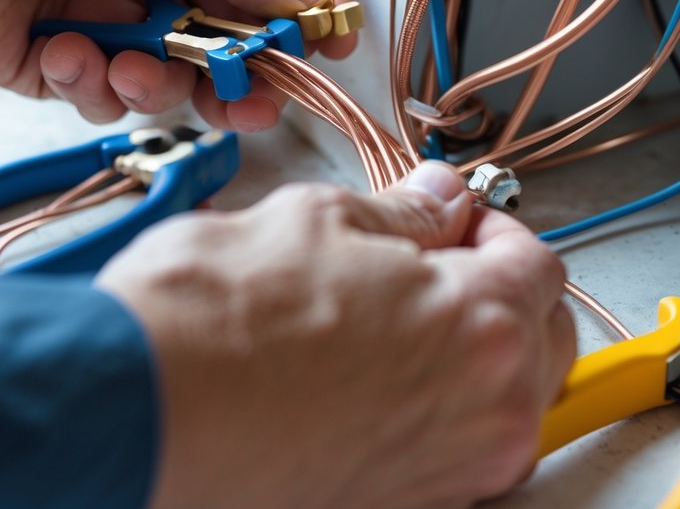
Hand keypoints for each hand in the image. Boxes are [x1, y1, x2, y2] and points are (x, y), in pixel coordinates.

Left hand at [0, 0, 355, 127]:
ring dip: (167, 82)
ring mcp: (112, 8)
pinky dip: (94, 82)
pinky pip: (111, 93)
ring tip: (138, 70)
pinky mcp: (68, 58)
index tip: (336, 34)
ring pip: (179, 71)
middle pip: (236, 22)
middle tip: (261, 94)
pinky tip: (65, 52)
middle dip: (248, 64)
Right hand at [96, 163, 574, 508]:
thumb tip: (436, 200)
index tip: (453, 224)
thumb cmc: (215, 325)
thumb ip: (403, 214)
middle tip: (434, 265)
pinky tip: (369, 377)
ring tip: (394, 321)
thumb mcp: (318, 222)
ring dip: (473, 351)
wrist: (140, 415)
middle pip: (539, 335)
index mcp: (480, 324)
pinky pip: (455, 446)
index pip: (536, 262)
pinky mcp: (403, 504)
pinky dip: (437, 407)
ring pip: (505, 397)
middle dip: (500, 291)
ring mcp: (448, 470)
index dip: (491, 230)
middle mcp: (484, 409)